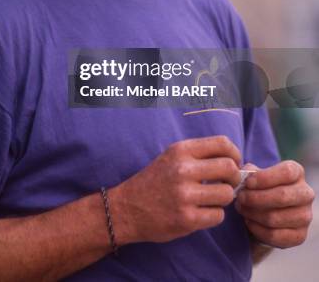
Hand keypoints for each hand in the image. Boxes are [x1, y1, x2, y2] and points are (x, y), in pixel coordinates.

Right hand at [110, 135, 241, 243]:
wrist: (127, 208)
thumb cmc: (154, 181)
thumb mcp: (172, 157)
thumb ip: (199, 155)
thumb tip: (234, 161)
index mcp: (181, 150)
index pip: (222, 144)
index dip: (235, 154)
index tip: (233, 163)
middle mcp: (183, 169)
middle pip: (229, 168)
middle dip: (234, 178)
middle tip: (227, 184)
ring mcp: (185, 195)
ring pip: (227, 194)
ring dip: (223, 199)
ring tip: (211, 199)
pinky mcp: (186, 219)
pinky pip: (218, 215)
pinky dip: (214, 215)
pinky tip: (201, 213)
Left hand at [235, 161, 314, 247]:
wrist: (267, 211)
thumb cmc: (261, 187)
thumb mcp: (256, 175)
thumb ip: (249, 172)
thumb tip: (243, 176)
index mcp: (297, 173)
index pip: (287, 172)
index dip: (265, 178)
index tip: (247, 183)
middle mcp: (305, 194)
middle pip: (282, 196)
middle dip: (255, 197)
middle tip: (240, 197)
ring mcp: (305, 216)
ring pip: (275, 217)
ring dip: (253, 214)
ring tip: (242, 208)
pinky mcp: (300, 235)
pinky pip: (274, 235)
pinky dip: (257, 229)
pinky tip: (248, 221)